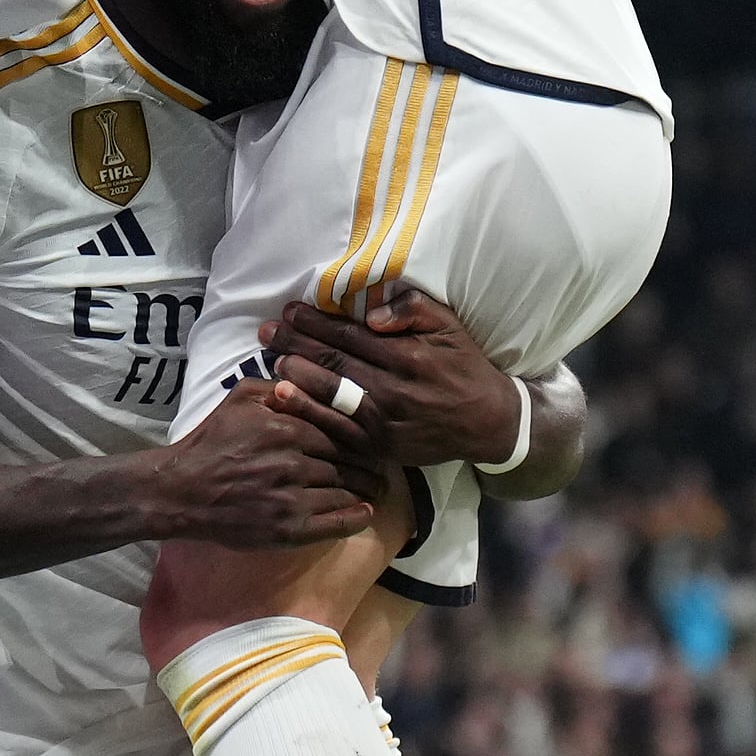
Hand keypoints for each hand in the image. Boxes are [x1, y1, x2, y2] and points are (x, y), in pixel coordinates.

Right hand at [146, 378, 375, 549]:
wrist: (181, 489)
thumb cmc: (211, 441)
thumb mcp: (240, 399)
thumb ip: (280, 389)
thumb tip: (312, 382)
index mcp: (287, 429)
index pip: (343, 433)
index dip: (363, 440)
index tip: (373, 443)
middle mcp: (294, 464)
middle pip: (350, 464)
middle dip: (370, 466)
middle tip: (381, 468)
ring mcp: (292, 500)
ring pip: (347, 492)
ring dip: (367, 491)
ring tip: (376, 489)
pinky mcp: (288, 530)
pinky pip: (336, 524)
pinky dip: (357, 518)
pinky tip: (366, 512)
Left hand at [273, 283, 526, 468]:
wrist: (487, 422)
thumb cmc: (464, 368)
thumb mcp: (450, 327)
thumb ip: (413, 310)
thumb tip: (373, 314)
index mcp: (406, 356)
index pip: (349, 334)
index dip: (316, 322)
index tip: (290, 310)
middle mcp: (392, 389)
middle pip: (332, 361)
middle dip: (295, 343)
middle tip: (267, 331)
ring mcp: (383, 421)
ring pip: (330, 394)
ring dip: (296, 374)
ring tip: (272, 358)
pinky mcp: (380, 446)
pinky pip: (337, 428)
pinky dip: (308, 412)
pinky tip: (286, 398)